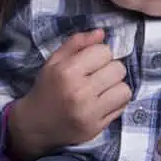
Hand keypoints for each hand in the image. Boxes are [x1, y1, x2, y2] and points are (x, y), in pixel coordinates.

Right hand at [8, 29, 131, 160]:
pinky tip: (103, 101)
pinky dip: (116, 101)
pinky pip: (122, 107)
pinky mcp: (97, 128)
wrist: (36, 125)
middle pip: (118, 69)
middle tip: (98, 75)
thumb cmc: (46, 88)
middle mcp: (80, 92)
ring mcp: (90, 113)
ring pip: (124, 89)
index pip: (104, 52)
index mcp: (67, 71)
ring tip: (103, 88)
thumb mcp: (54, 61)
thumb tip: (102, 33)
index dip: (99, 54)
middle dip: (110, 68)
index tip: (91, 61)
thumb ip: (77, 43)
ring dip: (116, 86)